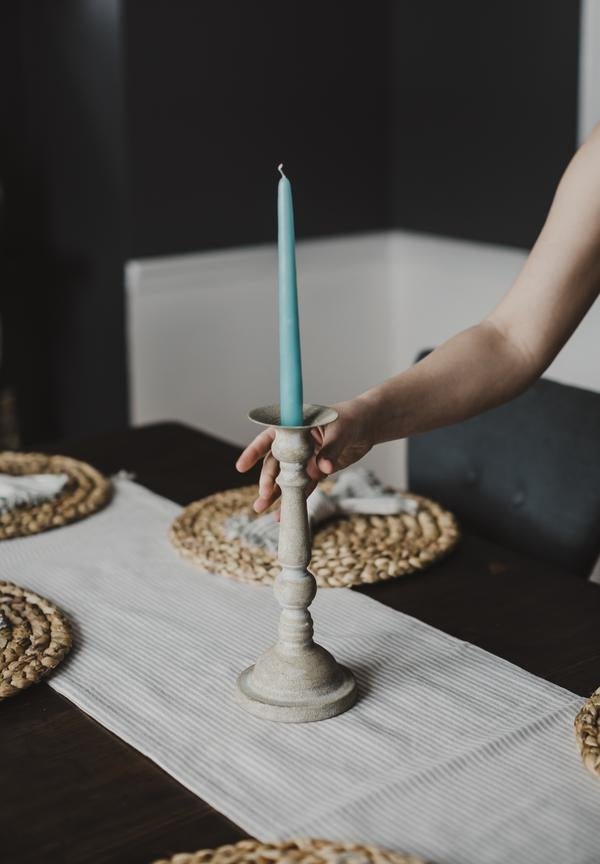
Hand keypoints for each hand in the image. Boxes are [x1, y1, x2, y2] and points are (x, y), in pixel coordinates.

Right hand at [235, 397, 374, 513]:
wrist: (369, 424)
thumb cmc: (352, 418)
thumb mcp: (341, 430)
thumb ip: (330, 449)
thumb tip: (322, 469)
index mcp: (296, 425)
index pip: (270, 438)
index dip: (254, 451)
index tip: (241, 467)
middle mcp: (296, 442)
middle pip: (276, 462)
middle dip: (267, 480)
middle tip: (263, 497)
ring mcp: (306, 457)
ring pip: (286, 477)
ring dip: (274, 493)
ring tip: (260, 509)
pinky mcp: (317, 470)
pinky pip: (303, 487)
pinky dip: (295, 500)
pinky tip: (283, 514)